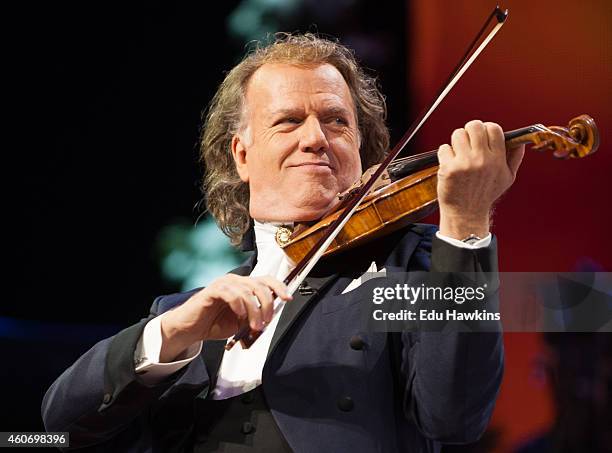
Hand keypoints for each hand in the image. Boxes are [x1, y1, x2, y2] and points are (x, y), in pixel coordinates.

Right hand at [159, 274, 290, 361]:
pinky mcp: (213, 290)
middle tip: (265, 323)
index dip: (279, 287)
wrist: (192, 329)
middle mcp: (235, 281)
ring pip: (248, 291)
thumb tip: (269, 318)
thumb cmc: (214, 323)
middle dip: (267, 305)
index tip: (288, 298)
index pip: (267, 280)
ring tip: (253, 326)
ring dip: (254, 311)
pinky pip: (231, 294)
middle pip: (260, 285)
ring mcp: (224, 284)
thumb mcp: (241, 322)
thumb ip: (255, 316)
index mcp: (244, 286)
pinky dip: (239, 306)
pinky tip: (239, 315)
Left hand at [437, 120, 524, 239]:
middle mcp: (482, 160)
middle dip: (469, 130)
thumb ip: (514, 158)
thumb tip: (520, 142)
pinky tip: (449, 164)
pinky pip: (444, 148)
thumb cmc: (485, 194)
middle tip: (467, 140)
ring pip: (457, 134)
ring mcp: (464, 164)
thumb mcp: (507, 178)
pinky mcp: (448, 169)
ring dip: (456, 141)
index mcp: (497, 160)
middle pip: (474, 126)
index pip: (493, 128)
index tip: (481, 136)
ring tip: (458, 152)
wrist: (466, 213)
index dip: (486, 128)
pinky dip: (444, 154)